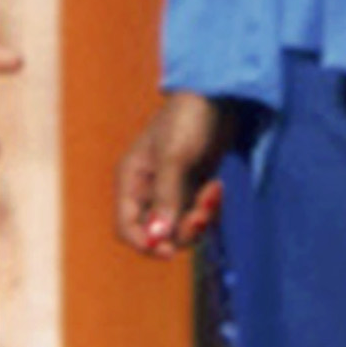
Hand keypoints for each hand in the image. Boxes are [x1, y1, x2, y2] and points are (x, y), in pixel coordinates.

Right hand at [111, 92, 228, 256]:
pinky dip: (209, 208)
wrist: (219, 95)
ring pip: (181, 226)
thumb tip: (159, 238)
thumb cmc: (188, 118)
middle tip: (201, 216)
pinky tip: (218, 186)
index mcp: (132, 179)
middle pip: (158, 233)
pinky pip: (198, 214)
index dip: (144, 243)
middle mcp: (148, 188)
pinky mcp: (193, 186)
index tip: (169, 250)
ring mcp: (172, 188)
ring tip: (214, 192)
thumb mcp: (174, 157)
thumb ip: (166, 198)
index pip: (127, 227)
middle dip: (181, 230)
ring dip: (199, 218)